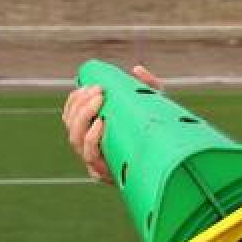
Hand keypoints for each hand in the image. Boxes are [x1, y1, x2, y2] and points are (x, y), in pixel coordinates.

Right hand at [61, 64, 162, 182]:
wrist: (170, 160)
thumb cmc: (158, 133)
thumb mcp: (153, 107)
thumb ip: (146, 87)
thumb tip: (137, 69)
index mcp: (93, 131)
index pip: (71, 116)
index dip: (75, 100)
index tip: (90, 85)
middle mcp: (90, 146)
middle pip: (71, 125)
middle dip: (80, 104)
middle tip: (99, 90)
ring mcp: (94, 160)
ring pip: (75, 138)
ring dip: (83, 116)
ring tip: (99, 99)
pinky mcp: (103, 173)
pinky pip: (90, 155)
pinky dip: (92, 138)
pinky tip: (101, 123)